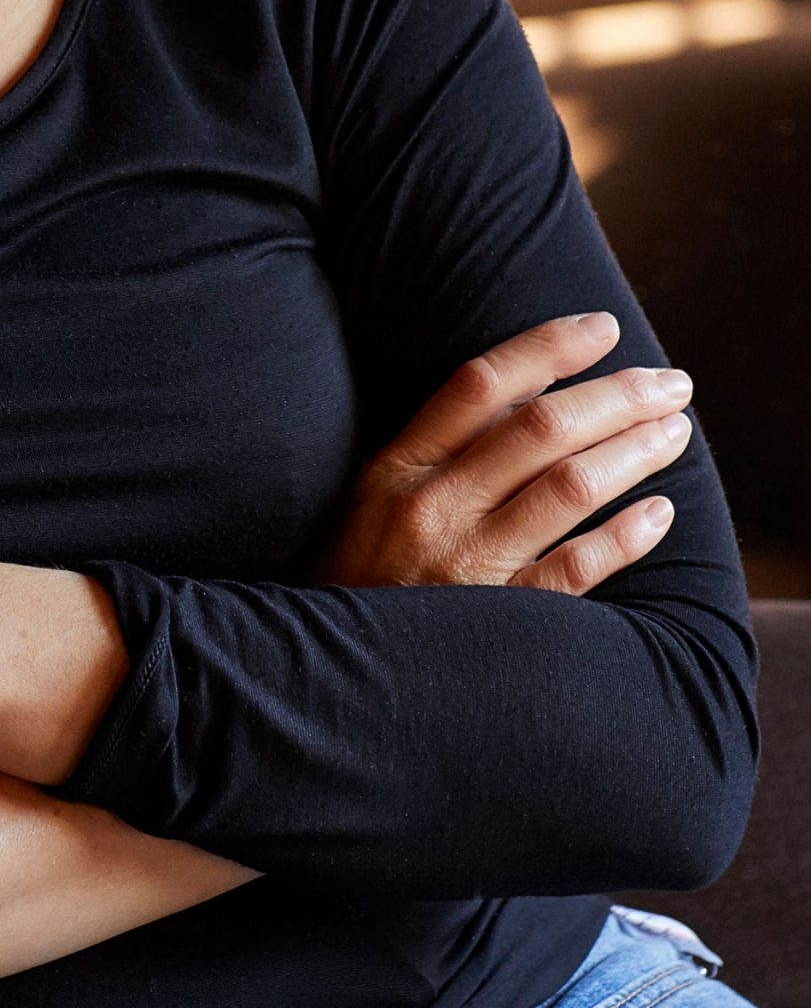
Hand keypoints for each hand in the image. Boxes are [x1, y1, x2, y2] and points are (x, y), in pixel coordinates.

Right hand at [315, 312, 692, 595]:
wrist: (333, 680)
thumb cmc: (362, 576)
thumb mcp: (377, 498)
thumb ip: (441, 445)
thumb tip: (528, 386)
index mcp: (399, 466)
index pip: (480, 383)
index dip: (548, 347)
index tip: (604, 327)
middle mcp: (434, 508)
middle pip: (540, 429)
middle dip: (617, 396)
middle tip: (672, 382)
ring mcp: (467, 567)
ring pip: (569, 489)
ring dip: (634, 452)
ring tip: (674, 431)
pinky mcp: (498, 624)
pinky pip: (575, 571)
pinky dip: (624, 537)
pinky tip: (658, 513)